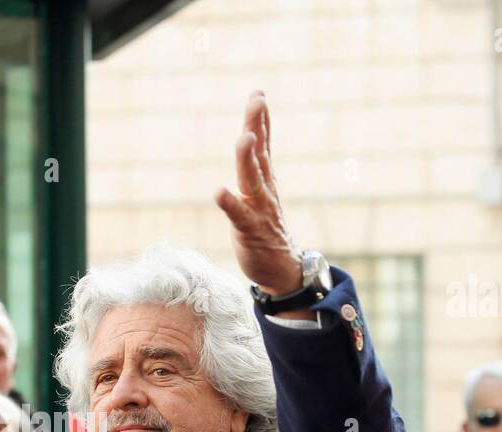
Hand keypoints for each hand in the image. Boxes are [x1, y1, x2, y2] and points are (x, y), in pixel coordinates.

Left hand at [214, 91, 303, 297]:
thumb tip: (251, 138)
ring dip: (247, 159)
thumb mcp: (260, 194)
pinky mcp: (250, 230)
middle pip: (260, 154)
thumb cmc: (265, 229)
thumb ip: (255, 168)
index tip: (258, 93)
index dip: (261, 120)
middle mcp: (264, 191)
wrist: (282, 269)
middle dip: (257, 126)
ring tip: (244, 138)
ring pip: (252, 180)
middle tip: (257, 101)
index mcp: (264, 181)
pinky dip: (230, 203)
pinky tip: (219, 191)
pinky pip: (239, 215)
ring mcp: (259, 209)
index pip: (263, 145)